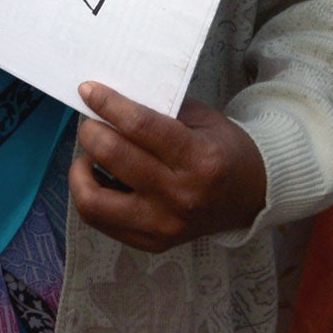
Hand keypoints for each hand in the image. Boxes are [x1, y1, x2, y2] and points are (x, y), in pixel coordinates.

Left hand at [70, 82, 266, 252]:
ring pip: (94, 201)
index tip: (88, 89)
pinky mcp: (153, 242)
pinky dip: (90, 195)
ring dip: (79, 172)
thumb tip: (108, 98)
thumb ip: (157, 108)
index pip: (139, 126)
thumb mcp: (200, 118)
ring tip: (88, 157)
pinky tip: (99, 179)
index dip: (107, 104)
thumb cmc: (223, 148)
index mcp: (198, 158)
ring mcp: (164, 224)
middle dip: (91, 131)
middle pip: (112, 155)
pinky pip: (101, 221)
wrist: (252, 195)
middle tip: (92, 123)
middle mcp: (180, 195)